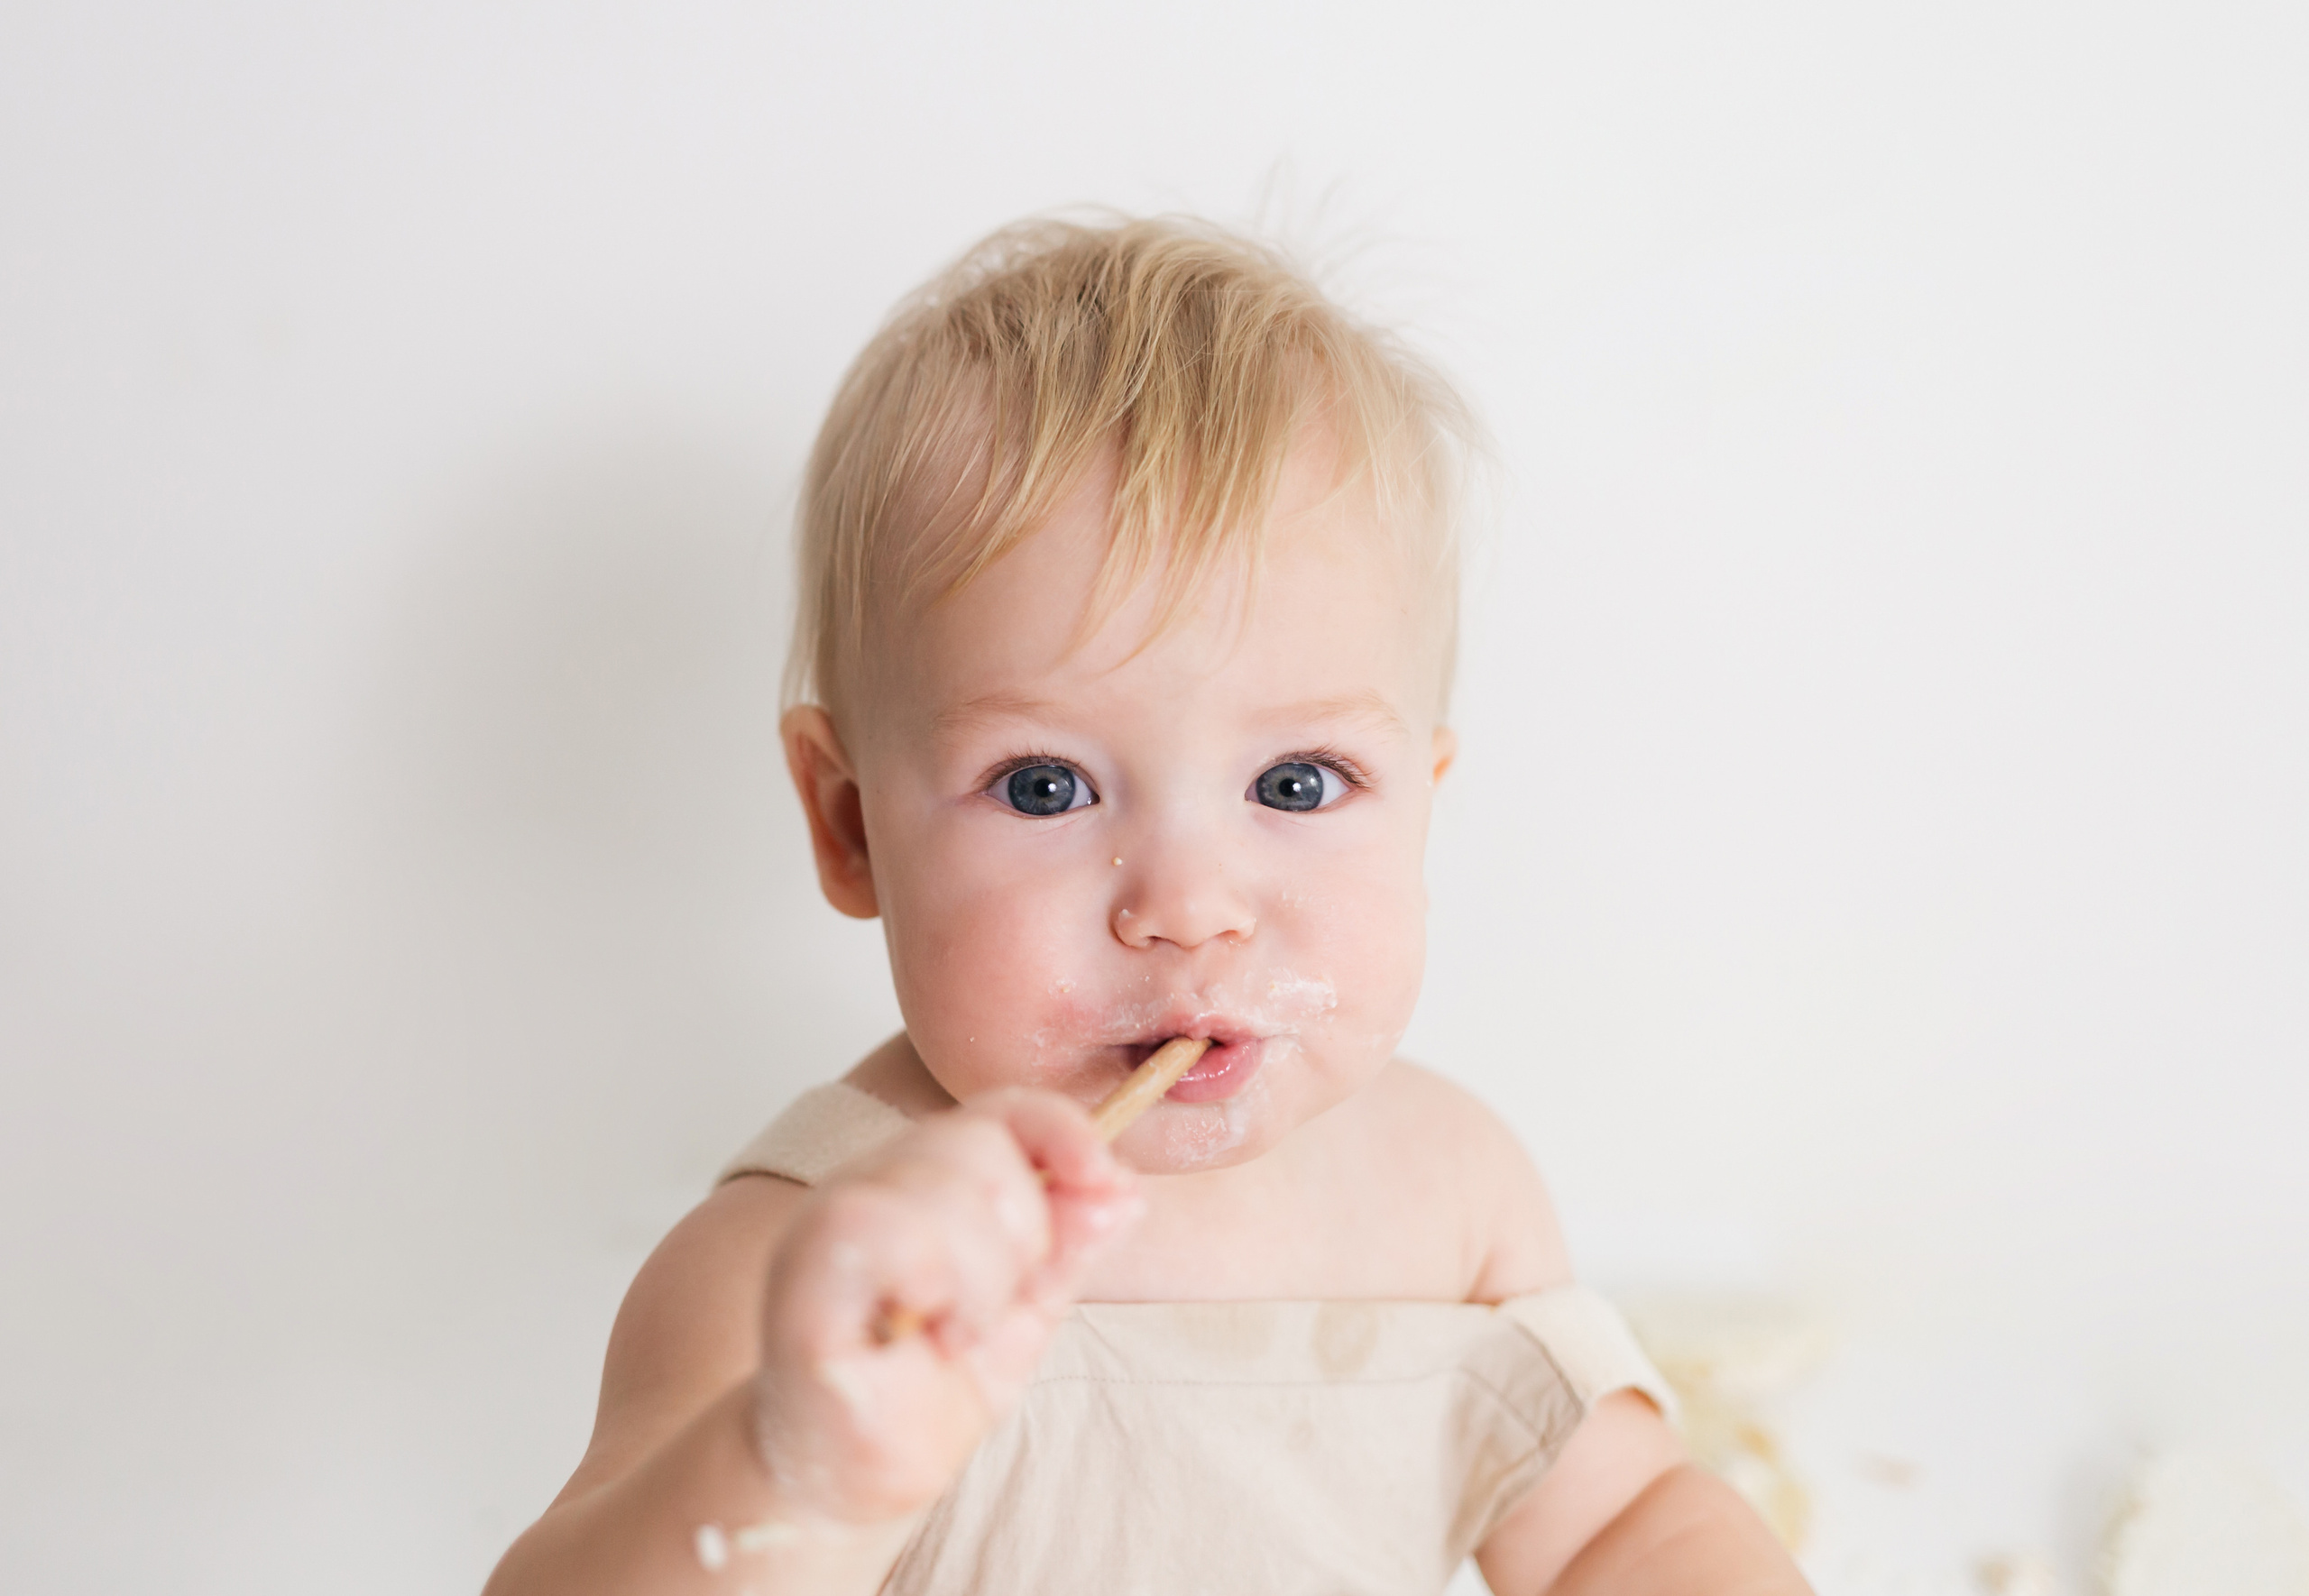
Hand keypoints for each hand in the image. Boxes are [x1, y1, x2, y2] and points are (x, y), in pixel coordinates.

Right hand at [751, 1089, 1140, 1523]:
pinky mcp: (805, 1272)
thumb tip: (1124, 1187)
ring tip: (953, 1334)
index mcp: (923, 1181)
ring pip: (947, 1185)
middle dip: (1023, 1240)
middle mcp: (870, 1182)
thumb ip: (1068, 1246)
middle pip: (984, 1145)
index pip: (1002, 1110)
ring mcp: (828, 1219)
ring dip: (981, 1280)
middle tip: (989, 1313)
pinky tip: (920, 1331)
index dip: (1062, 1130)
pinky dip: (933, 1285)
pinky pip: (891, 1229)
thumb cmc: (925, 1394)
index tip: (1105, 1178)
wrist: (853, 1481)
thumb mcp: (1025, 1314)